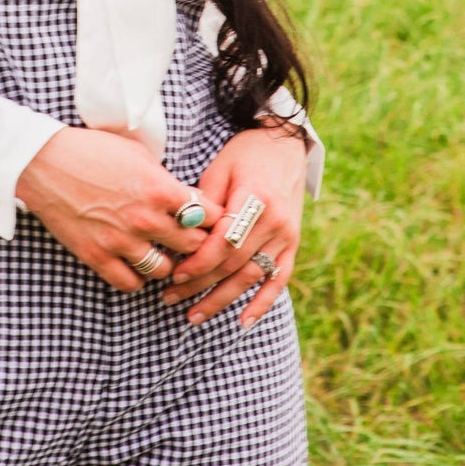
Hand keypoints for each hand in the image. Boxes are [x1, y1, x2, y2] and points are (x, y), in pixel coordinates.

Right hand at [16, 129, 222, 292]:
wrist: (44, 162)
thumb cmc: (91, 149)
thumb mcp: (138, 154)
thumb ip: (167, 180)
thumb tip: (191, 198)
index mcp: (160, 188)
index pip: (210, 215)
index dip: (214, 217)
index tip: (209, 218)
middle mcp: (146, 219)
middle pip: (193, 246)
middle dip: (195, 241)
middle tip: (189, 237)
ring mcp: (122, 241)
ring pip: (165, 270)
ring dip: (167, 262)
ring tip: (161, 252)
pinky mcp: (98, 257)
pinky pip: (131, 284)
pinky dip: (137, 277)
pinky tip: (135, 263)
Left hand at [160, 124, 306, 327]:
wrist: (284, 143)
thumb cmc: (244, 154)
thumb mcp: (220, 169)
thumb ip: (206, 204)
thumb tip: (181, 236)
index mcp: (254, 199)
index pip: (223, 242)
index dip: (199, 262)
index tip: (174, 274)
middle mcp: (274, 221)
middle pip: (234, 264)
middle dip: (201, 285)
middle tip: (171, 298)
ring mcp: (286, 235)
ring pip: (252, 277)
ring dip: (223, 300)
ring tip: (195, 316)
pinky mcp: (293, 243)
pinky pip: (279, 279)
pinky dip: (263, 303)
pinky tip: (244, 322)